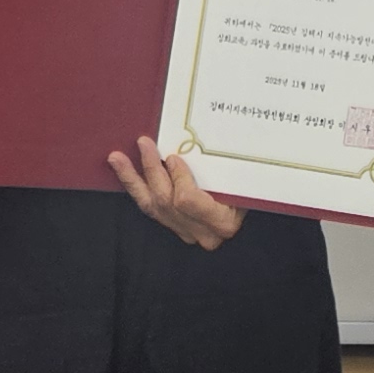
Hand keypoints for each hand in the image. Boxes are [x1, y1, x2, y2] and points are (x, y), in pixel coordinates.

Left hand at [109, 137, 245, 249]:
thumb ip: (223, 165)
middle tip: (143, 143)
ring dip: (133, 179)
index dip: (177, 178)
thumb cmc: (252, 184)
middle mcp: (203, 234)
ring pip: (152, 207)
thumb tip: (204, 138)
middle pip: (166, 202)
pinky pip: (151, 209)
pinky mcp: (175, 228)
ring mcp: (187, 234)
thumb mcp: (244, 176)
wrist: (257, 198)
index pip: (187, 201)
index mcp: (223, 222)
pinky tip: (125, 172)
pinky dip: (137, 188)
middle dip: (151, 170)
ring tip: (116, 158)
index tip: (174, 157)